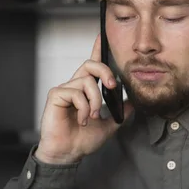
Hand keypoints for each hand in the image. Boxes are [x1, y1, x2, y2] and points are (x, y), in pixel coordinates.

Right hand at [35, 35, 132, 163]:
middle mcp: (75, 86)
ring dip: (95, 100)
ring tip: (92, 117)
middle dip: (105, 71)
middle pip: (90, 64)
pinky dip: (83, 107)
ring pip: (86, 81)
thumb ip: (120, 114)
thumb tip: (132, 104)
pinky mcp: (56, 95)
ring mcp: (65, 90)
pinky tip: (81, 120)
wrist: (68, 153)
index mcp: (86, 90)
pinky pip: (75, 93)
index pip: (93, 66)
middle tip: (112, 87)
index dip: (97, 49)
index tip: (103, 35)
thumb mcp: (109, 126)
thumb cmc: (82, 140)